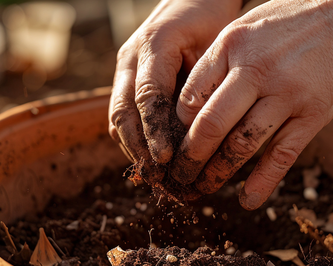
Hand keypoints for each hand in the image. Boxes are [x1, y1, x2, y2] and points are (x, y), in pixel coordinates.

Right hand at [108, 0, 241, 182]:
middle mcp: (130, 58)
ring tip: (156, 178)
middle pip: (122, 112)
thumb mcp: (215, 45)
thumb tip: (201, 134)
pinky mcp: (126, 79)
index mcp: (154, 44)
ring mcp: (124, 68)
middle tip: (160, 178)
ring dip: (134, 149)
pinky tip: (152, 161)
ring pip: (117, 117)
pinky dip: (134, 140)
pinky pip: (122, 115)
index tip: (166, 158)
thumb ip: (203, 84)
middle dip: (139, 148)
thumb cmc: (212, 19)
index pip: (148, 96)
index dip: (155, 131)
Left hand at [170, 0, 332, 208]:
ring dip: (219, 173)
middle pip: (211, 125)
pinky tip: (248, 200)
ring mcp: (286, 93)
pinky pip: (282, 155)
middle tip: (180, 177)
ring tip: (205, 189)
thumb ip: (221, 60)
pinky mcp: (314, 113)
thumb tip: (192, 102)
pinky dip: (263, 182)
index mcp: (231, 45)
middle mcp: (255, 70)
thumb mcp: (247, 26)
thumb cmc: (292, 20)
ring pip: (243, 144)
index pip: (190, 97)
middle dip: (190, 158)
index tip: (174, 145)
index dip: (178, 129)